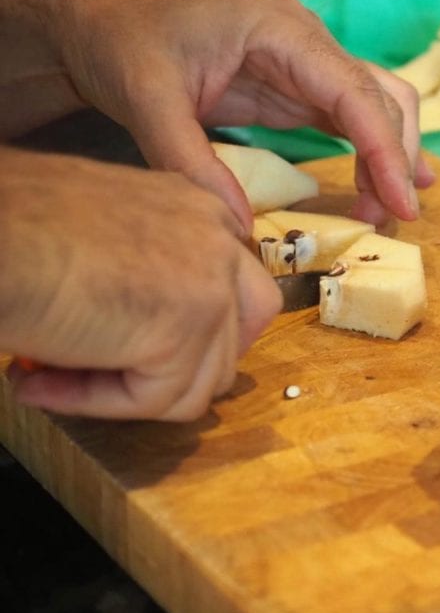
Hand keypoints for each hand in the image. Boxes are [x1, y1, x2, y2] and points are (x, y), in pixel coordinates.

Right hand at [0, 147, 281, 420]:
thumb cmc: (9, 224)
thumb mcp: (96, 227)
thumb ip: (140, 264)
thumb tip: (145, 326)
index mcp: (198, 208)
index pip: (236, 283)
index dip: (198, 328)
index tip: (139, 347)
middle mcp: (217, 240)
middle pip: (244, 330)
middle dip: (188, 365)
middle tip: (124, 378)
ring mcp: (211, 286)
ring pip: (200, 378)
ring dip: (128, 391)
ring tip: (51, 377)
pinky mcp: (186, 332)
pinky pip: (159, 400)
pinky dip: (101, 404)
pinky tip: (45, 384)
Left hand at [1, 0, 433, 228]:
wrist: (94, 16)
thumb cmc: (119, 37)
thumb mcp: (147, 99)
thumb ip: (191, 163)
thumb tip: (241, 229)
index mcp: (280, 30)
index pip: (355, 93)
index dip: (386, 151)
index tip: (403, 202)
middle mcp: (305, 41)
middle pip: (381, 98)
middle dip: (396, 159)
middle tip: (392, 217)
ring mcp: (303, 63)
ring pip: (375, 107)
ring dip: (390, 157)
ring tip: (389, 209)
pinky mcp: (292, 86)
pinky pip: (348, 119)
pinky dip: (370, 152)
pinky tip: (383, 185)